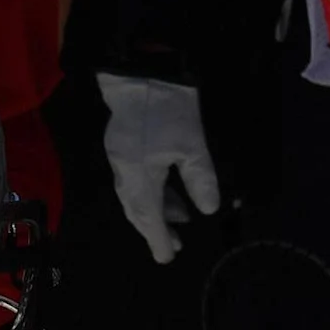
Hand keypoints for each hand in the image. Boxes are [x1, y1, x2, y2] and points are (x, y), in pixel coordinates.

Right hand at [97, 73, 222, 264]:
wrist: (140, 71)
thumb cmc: (168, 107)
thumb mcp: (191, 144)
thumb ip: (199, 179)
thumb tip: (208, 209)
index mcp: (139, 175)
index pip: (149, 216)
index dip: (158, 238)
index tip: (167, 257)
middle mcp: (125, 172)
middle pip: (138, 210)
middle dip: (155, 229)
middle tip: (173, 246)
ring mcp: (121, 160)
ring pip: (136, 197)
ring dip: (156, 211)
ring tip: (179, 221)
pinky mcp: (123, 147)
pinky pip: (135, 182)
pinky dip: (152, 194)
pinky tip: (168, 192)